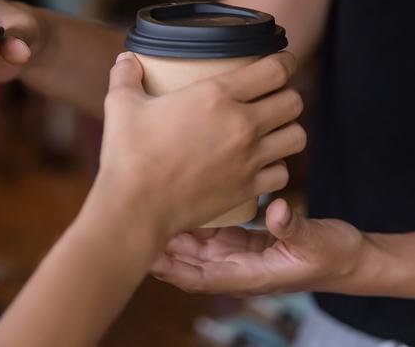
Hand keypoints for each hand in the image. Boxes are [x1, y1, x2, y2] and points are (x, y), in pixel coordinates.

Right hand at [86, 51, 306, 239]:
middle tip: (271, 97)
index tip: (281, 62)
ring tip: (272, 130)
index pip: (275, 70)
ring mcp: (248, 159)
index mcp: (216, 95)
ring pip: (297, 136)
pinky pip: (283, 173)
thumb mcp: (121, 105)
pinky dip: (276, 167)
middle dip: (286, 95)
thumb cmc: (128, 154)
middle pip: (294, 101)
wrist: (136, 207)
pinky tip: (261, 164)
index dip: (285, 62)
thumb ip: (125, 76)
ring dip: (287, 129)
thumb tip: (126, 59)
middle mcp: (241, 124)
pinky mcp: (247, 188)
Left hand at [151, 198, 365, 295]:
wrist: (347, 258)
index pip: (200, 277)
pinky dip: (191, 222)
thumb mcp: (317, 242)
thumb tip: (277, 210)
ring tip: (145, 212)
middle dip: (160, 250)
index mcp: (249, 275)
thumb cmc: (333, 255)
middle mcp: (236, 267)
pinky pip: (209, 234)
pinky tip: (176, 204)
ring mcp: (236, 254)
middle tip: (133, 225)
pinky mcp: (240, 241)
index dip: (172, 269)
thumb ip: (295, 228)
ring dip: (171, 235)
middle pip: (188, 262)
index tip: (147, 257)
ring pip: (194, 248)